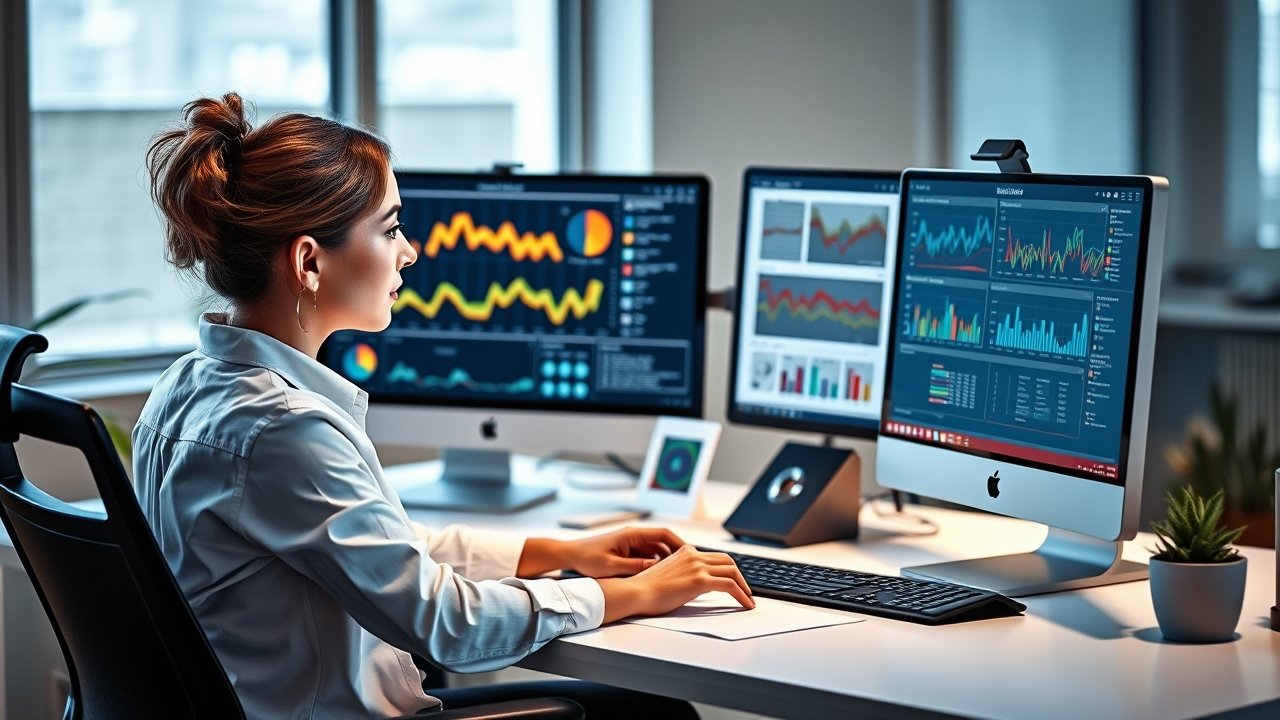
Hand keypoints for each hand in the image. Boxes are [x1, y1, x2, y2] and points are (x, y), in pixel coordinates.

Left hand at [564, 526, 684, 577]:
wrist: (570, 555)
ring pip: (656, 550)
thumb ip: (634, 566)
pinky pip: (647, 556)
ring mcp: (630, 544)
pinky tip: (659, 576)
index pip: (663, 533)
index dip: (678, 542)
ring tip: (678, 573)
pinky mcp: (627, 551)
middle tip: (689, 566)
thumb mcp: (611, 565)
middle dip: (676, 553)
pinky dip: (655, 564)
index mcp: (631, 535)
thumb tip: (655, 566)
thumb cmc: (587, 558)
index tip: (690, 552)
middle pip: (662, 542)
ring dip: (666, 560)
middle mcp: (633, 536)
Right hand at [598, 545, 753, 621]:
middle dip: (739, 576)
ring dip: (744, 586)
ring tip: (748, 599)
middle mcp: (693, 554)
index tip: (734, 581)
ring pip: (732, 571)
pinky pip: (730, 585)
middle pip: (728, 561)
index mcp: (685, 551)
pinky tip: (745, 604)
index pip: (715, 557)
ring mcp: (697, 566)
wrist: (636, 592)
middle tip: (745, 590)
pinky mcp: (700, 580)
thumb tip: (697, 584)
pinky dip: (741, 594)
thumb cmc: (647, 589)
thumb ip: (685, 574)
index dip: (728, 569)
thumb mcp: (669, 575)